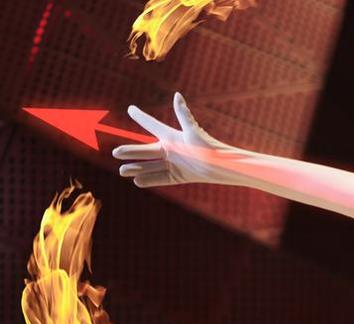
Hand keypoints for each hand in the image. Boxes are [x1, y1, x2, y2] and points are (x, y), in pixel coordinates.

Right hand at [112, 91, 235, 186]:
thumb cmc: (208, 146)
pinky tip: (137, 181)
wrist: (220, 166)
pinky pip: (160, 178)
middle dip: (130, 152)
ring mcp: (173, 163)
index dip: (141, 117)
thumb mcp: (193, 131)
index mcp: (172, 136)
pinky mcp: (178, 176)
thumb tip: (177, 95)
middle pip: (146, 151)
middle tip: (115, 152)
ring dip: (136, 168)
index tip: (131, 108)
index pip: (152, 125)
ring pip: (150, 166)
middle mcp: (170, 150)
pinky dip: (149, 180)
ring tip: (122, 171)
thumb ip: (183, 115)